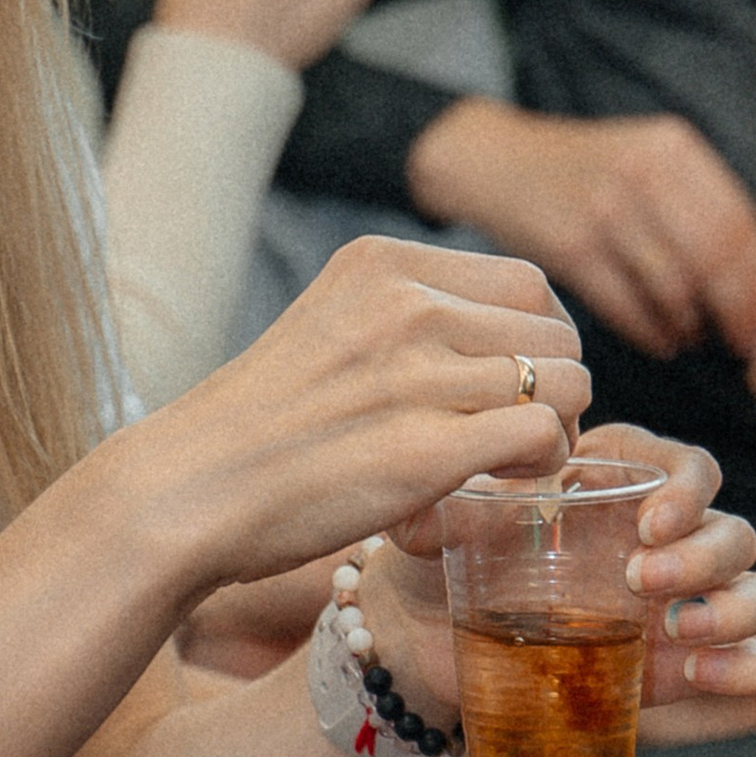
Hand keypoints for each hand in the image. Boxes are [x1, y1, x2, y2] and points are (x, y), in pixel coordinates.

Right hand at [132, 234, 586, 593]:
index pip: (527, 282)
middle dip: (559, 387)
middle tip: (523, 435)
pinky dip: (544, 462)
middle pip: (555, 332)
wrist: (188, 492)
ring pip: (567, 381)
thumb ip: (404, 317)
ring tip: (515, 462)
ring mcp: (417, 374)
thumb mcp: (330, 327)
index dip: (542, 340)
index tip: (517, 384)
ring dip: (560, 429)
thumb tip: (498, 342)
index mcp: (381, 264)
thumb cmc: (257, 428)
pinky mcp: (428, 448)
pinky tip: (506, 483)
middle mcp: (405, 304)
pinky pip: (543, 434)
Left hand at [365, 420, 755, 723]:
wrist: (426, 637)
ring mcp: (676, 602)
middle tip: (638, 580)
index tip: (644, 523)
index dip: (686, 489)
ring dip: (737, 607)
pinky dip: (743, 665)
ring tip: (679, 629)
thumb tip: (423, 512)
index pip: (689, 467)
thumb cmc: (439, 555)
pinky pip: (743, 658)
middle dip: (703, 555)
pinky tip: (703, 671)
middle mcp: (659, 537)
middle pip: (731, 531)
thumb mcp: (440, 521)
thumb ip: (438, 505)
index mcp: (617, 482)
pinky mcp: (674, 664)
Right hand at [404, 99, 755, 360]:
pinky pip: (630, 309)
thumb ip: (702, 207)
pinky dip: (655, 334)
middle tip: (751, 345)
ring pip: (675, 290)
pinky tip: (663, 340)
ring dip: (694, 326)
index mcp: (673, 148)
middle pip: (715, 260)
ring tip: (695, 337)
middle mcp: (642, 172)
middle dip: (741, 312)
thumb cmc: (588, 174)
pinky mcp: (570, 248)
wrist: (498, 162)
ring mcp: (603, 210)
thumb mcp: (649, 161)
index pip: (740, 224)